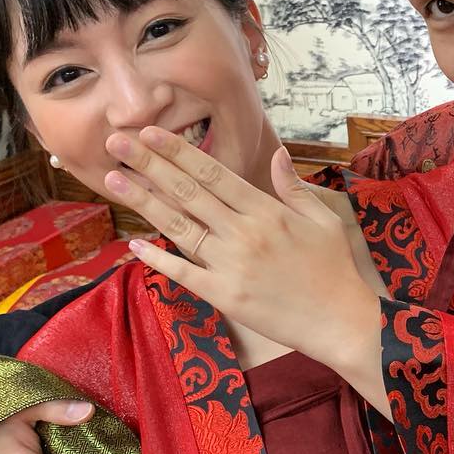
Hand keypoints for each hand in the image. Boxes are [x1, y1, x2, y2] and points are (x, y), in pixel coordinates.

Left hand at [102, 127, 381, 382]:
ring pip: (178, 227)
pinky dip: (156, 259)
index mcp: (266, 210)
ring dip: (143, 202)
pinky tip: (132, 244)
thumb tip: (277, 153)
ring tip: (114, 180)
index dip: (179, 151)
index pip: (213, 173)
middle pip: (188, 192)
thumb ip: (294, 187)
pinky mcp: (224, 296)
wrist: (340, 321)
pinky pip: (183, 273)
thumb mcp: (323, 220)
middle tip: (116, 142)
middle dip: (149, 164)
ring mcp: (230, 265)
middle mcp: (243, 232)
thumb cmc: (335, 269)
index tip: (151, 132)